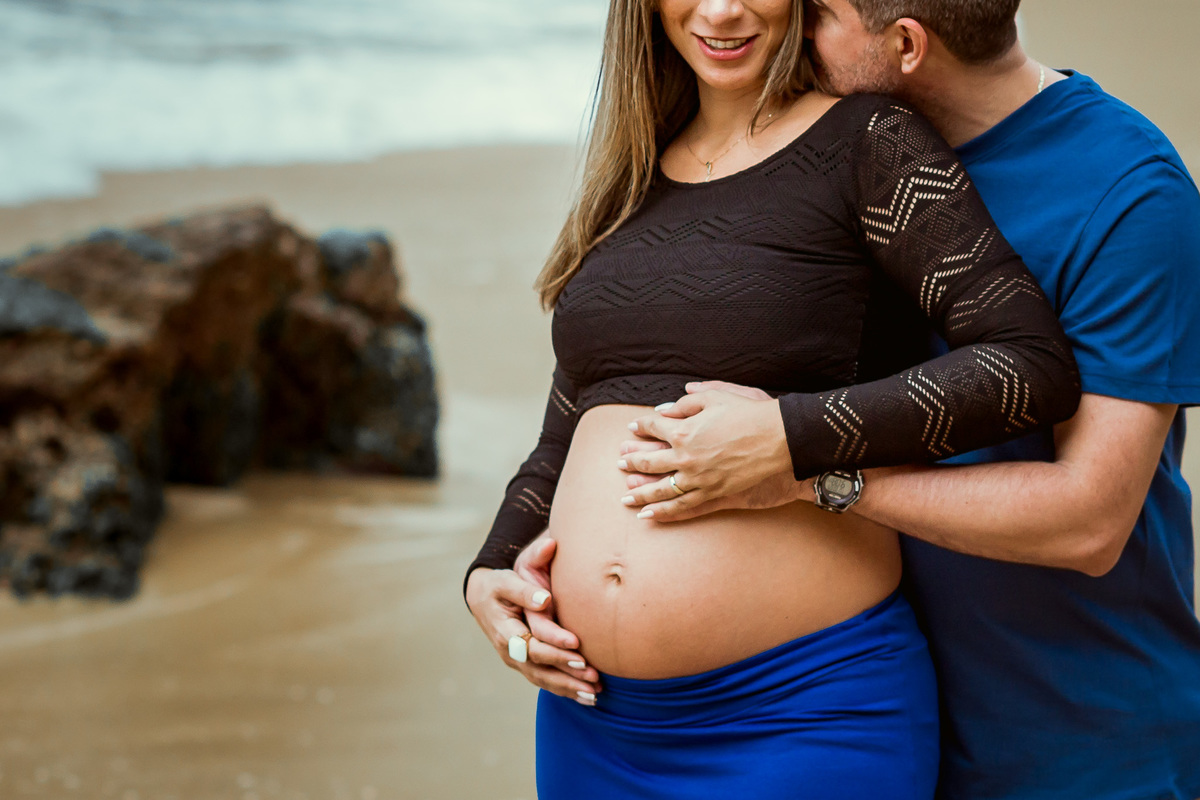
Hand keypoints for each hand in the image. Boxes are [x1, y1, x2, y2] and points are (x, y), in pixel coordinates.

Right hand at [465, 538, 599, 704]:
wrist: (483, 597)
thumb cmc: (499, 585)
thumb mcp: (506, 580)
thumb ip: (526, 587)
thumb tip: (546, 596)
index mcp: (505, 631)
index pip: (532, 643)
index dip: (554, 646)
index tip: (577, 645)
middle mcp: (510, 651)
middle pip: (539, 667)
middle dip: (566, 673)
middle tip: (593, 675)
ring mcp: (517, 661)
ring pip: (543, 679)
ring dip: (569, 688)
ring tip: (596, 693)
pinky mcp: (525, 665)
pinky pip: (546, 681)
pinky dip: (566, 690)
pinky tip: (588, 697)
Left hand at [618, 381, 799, 519]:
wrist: (779, 438)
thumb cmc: (749, 413)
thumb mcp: (717, 395)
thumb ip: (688, 401)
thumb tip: (666, 407)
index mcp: (683, 431)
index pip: (653, 427)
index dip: (641, 426)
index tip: (633, 427)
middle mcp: (685, 458)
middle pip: (650, 462)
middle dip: (632, 461)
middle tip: (620, 462)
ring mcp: (699, 479)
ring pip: (662, 490)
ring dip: (641, 494)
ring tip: (626, 497)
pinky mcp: (715, 494)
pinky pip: (684, 507)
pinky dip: (665, 513)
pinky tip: (649, 516)